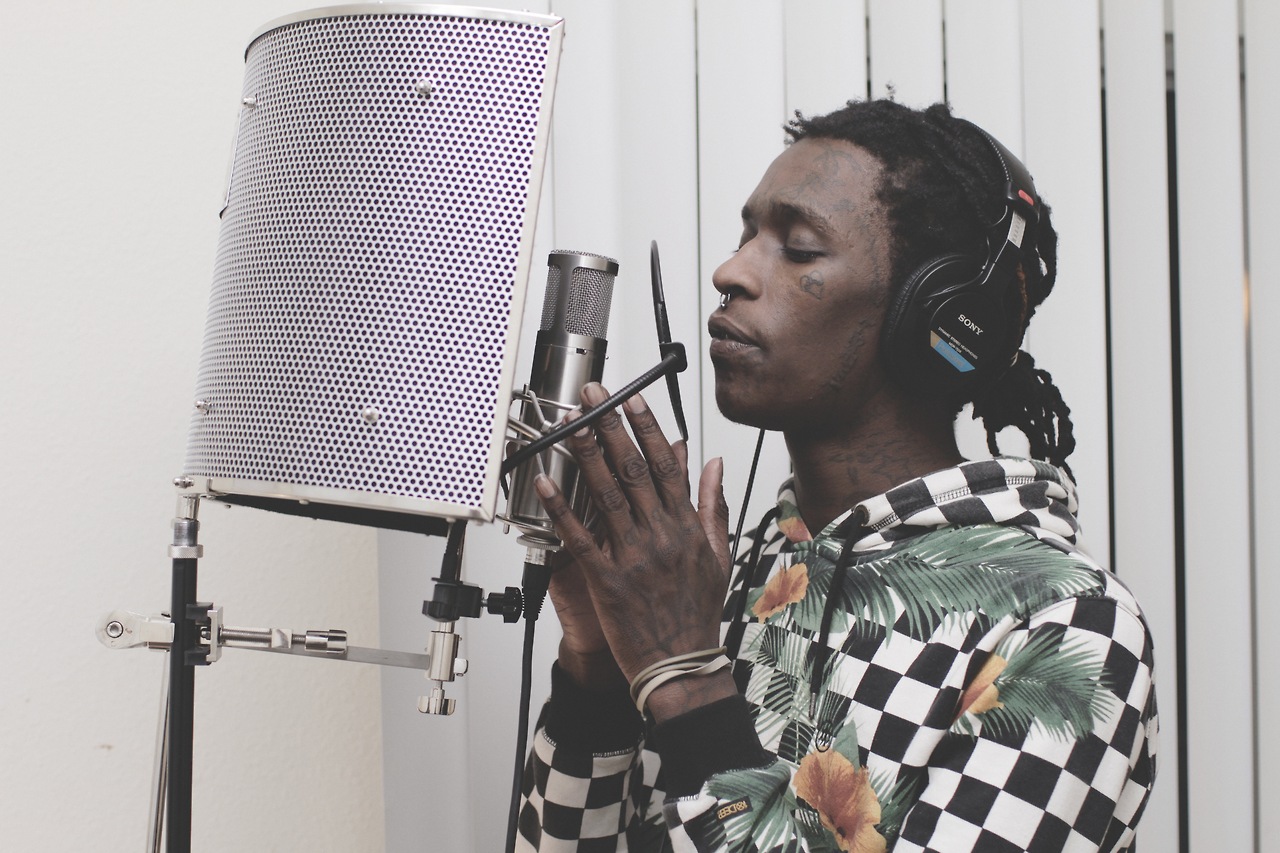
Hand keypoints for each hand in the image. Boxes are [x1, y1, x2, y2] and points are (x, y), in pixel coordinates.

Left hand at [535, 383, 735, 718]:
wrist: (682, 665)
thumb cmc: (697, 613)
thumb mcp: (719, 555)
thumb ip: (713, 505)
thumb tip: (713, 463)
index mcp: (687, 528)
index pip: (668, 465)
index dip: (648, 428)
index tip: (633, 399)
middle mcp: (661, 536)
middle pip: (635, 470)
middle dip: (613, 427)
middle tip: (595, 396)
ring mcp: (633, 557)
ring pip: (608, 496)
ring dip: (588, 456)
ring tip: (573, 424)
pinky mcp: (607, 580)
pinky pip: (581, 538)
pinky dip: (563, 508)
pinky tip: (547, 483)